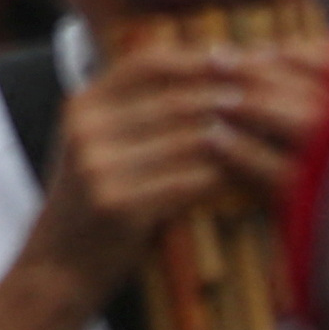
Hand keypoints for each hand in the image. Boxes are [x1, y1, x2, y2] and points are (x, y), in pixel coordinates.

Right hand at [23, 43, 317, 305]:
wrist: (57, 270)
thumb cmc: (93, 204)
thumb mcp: (98, 146)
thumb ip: (134, 111)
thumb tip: (204, 69)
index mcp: (82, 104)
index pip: (148, 63)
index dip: (197, 59)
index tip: (239, 61)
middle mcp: (86, 128)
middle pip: (175, 99)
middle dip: (229, 97)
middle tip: (271, 101)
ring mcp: (98, 167)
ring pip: (188, 140)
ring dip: (235, 139)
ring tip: (269, 138)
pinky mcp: (117, 206)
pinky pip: (188, 181)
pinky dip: (222, 177)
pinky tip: (246, 179)